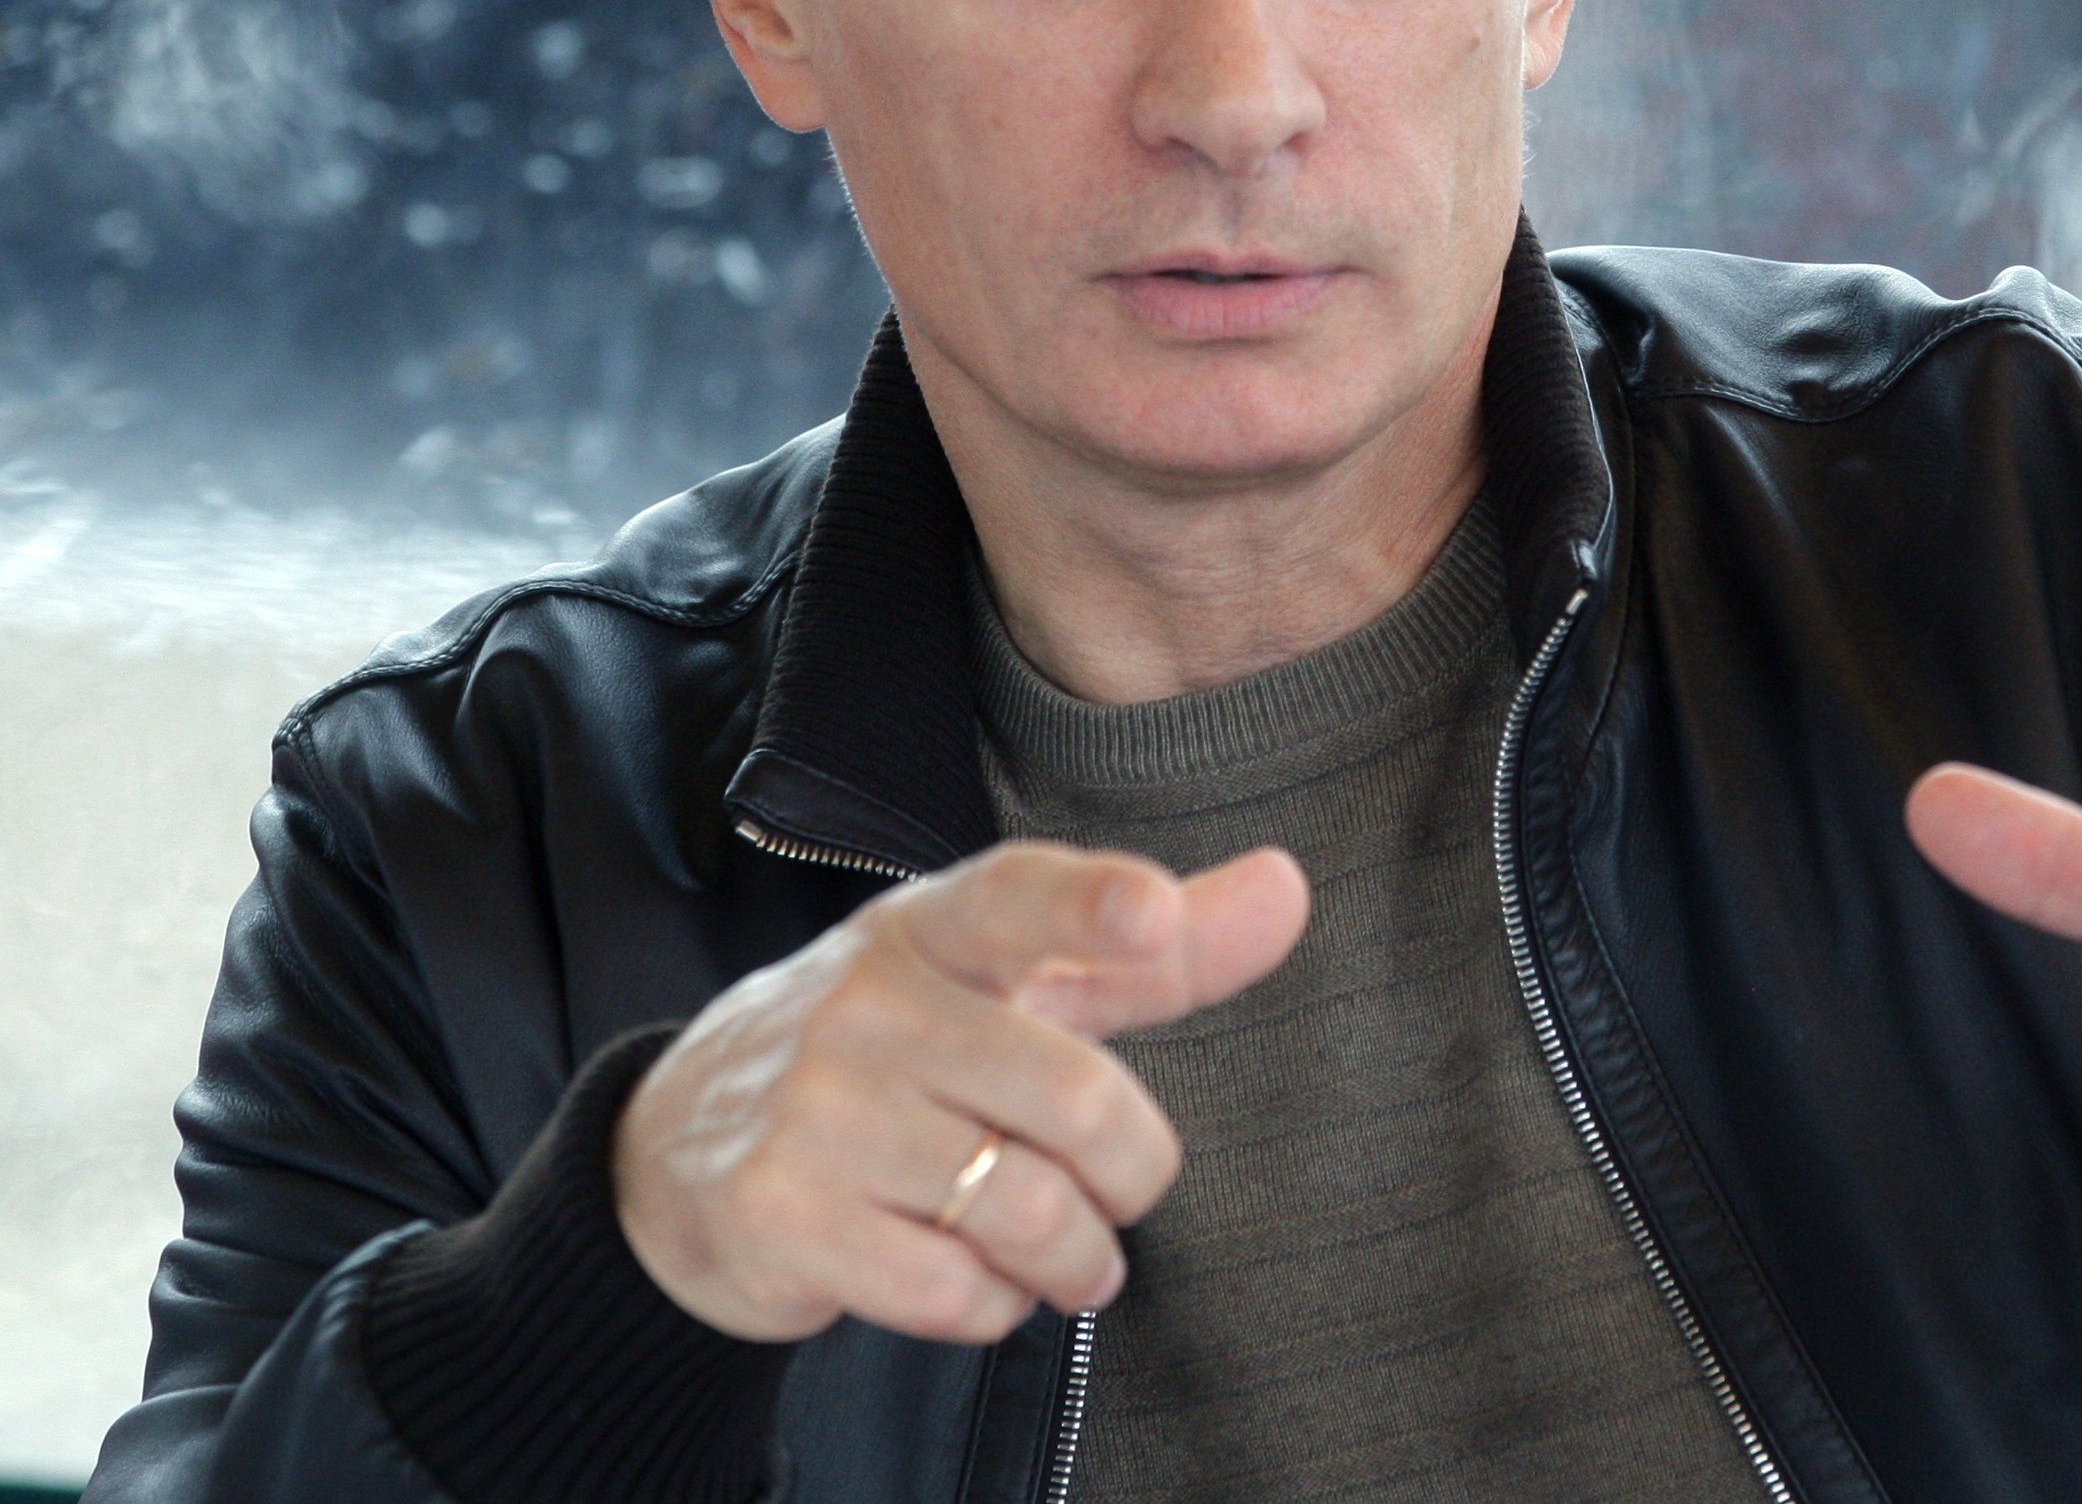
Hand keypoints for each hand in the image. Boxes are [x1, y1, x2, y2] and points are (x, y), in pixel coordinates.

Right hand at [615, 838, 1309, 1341]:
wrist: (678, 1148)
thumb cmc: (895, 1046)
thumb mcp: (1007, 979)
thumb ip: (1153, 952)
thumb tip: (1289, 888)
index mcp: (935, 927)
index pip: (1018, 897)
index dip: (1092, 906)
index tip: (1149, 916)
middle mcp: (870, 1004)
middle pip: (1074, 1099)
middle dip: (1134, 1173)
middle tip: (1123, 1195)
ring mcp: (818, 1109)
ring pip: (1024, 1209)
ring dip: (1075, 1257)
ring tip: (1070, 1257)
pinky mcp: (783, 1214)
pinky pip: (951, 1290)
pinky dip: (992, 1305)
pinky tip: (972, 1277)